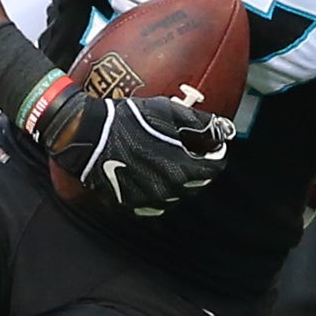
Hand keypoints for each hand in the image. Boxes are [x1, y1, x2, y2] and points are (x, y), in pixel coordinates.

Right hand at [44, 89, 233, 215]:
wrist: (89, 135)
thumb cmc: (129, 119)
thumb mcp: (168, 112)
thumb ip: (201, 123)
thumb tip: (225, 130)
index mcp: (182, 169)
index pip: (214, 168)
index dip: (215, 154)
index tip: (211, 145)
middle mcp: (169, 190)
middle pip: (198, 183)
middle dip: (198, 167)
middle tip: (190, 150)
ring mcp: (149, 200)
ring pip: (177, 194)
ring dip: (179, 179)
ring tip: (169, 159)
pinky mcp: (131, 203)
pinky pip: (155, 201)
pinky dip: (159, 188)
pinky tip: (151, 172)